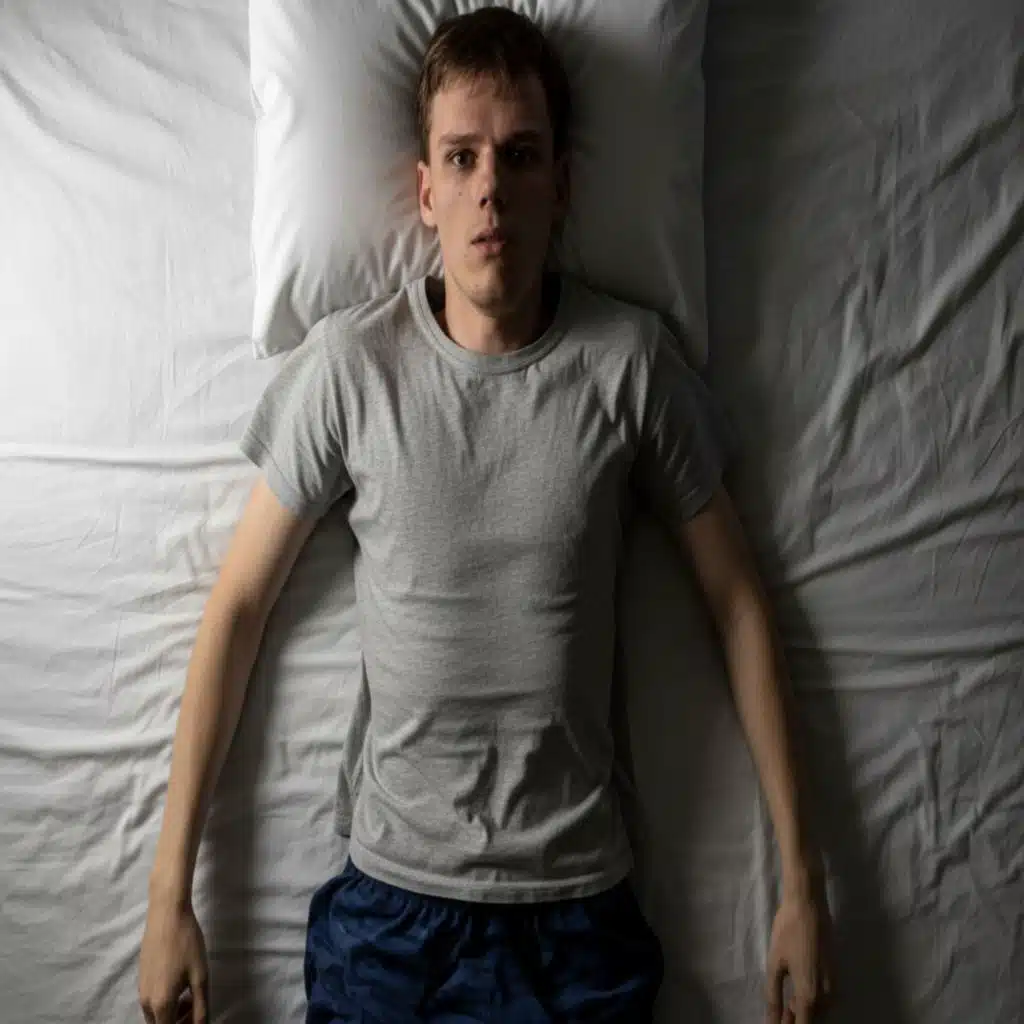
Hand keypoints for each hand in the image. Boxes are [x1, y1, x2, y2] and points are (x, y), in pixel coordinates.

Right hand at [139, 891, 209, 1023]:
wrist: (166, 915)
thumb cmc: (186, 944)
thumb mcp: (200, 977)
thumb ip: (201, 1007)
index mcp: (161, 1005)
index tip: (198, 1017)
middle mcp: (146, 1002)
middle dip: (179, 1021)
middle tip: (197, 1006)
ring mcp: (141, 989)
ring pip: (156, 1013)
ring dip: (173, 1011)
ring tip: (192, 994)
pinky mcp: (141, 977)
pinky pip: (152, 1000)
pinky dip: (166, 1000)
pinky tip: (181, 982)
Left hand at [766, 884, 832, 1022]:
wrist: (809, 905)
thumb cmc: (788, 932)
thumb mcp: (775, 964)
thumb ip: (773, 996)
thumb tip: (772, 1020)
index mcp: (809, 995)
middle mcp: (827, 995)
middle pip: (813, 1019)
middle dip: (796, 1019)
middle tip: (778, 1013)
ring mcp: (834, 984)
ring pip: (820, 1010)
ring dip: (804, 1011)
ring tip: (785, 1004)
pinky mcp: (835, 973)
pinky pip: (825, 998)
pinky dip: (812, 1000)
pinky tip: (797, 992)